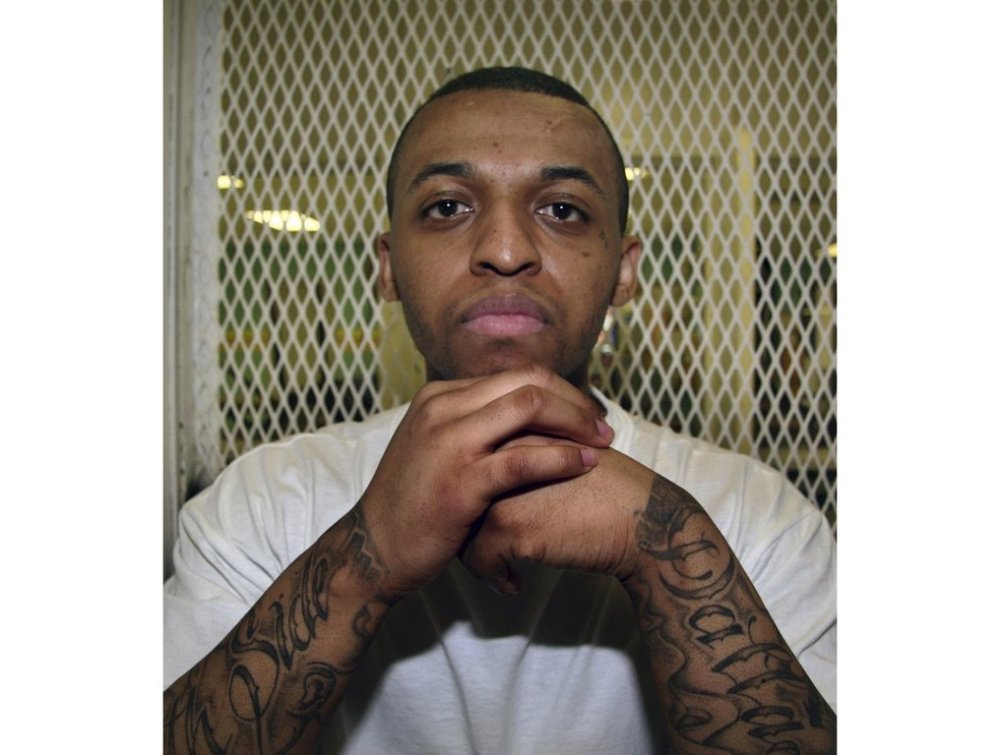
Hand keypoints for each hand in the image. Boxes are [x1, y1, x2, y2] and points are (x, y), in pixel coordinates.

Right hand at [357, 366, 615, 598]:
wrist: (374, 550)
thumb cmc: (413, 505)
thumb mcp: (433, 448)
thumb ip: (469, 426)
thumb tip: (517, 415)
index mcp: (438, 396)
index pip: (513, 375)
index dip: (559, 391)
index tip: (585, 414)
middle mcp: (442, 408)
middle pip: (527, 382)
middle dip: (574, 401)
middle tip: (603, 426)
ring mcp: (449, 441)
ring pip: (529, 406)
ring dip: (575, 422)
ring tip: (602, 444)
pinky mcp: (460, 481)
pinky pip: (524, 458)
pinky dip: (562, 458)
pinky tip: (585, 466)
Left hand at [460, 444, 655, 592]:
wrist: (643, 519)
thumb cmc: (611, 490)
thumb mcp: (564, 453)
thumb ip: (527, 455)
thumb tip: (490, 477)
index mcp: (513, 430)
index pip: (469, 462)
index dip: (472, 494)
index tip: (481, 517)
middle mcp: (499, 453)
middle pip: (459, 494)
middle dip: (465, 524)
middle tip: (479, 546)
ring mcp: (501, 488)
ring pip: (462, 529)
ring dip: (475, 554)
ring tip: (497, 567)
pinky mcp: (510, 523)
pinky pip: (479, 559)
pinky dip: (493, 576)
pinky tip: (513, 583)